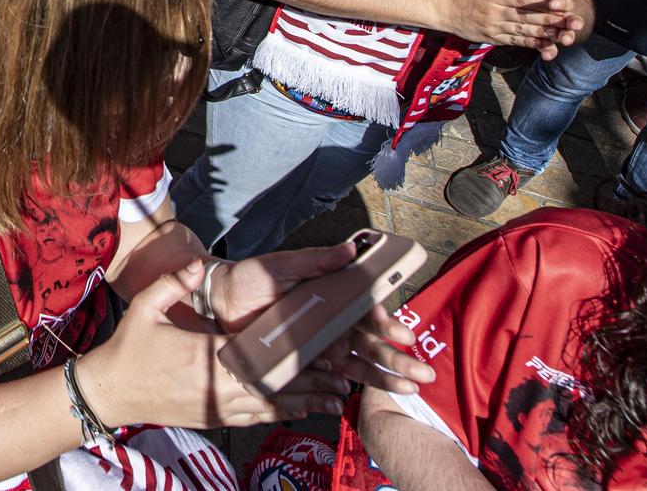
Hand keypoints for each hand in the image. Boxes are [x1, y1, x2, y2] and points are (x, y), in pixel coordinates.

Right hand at [74, 268, 354, 429]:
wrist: (108, 392)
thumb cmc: (127, 349)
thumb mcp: (144, 308)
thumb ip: (173, 283)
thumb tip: (197, 264)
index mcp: (205, 355)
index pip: (259, 355)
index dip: (291, 355)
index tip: (319, 350)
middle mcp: (216, 385)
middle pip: (273, 385)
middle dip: (308, 383)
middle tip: (339, 377)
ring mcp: (214, 406)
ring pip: (268, 407)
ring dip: (301, 403)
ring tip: (332, 398)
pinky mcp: (211, 419)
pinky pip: (253, 420)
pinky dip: (278, 415)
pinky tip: (298, 411)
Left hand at [209, 244, 434, 394]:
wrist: (221, 299)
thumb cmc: (254, 277)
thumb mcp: (284, 264)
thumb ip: (316, 259)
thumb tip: (350, 249)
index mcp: (334, 298)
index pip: (368, 312)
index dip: (385, 323)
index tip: (399, 333)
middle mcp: (333, 324)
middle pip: (371, 344)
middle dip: (399, 359)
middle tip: (424, 373)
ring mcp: (320, 346)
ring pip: (358, 366)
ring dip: (385, 379)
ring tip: (410, 390)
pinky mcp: (302, 364)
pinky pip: (328, 380)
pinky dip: (343, 390)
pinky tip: (354, 398)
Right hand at [434, 0, 584, 49]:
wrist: (444, 10)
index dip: (543, 1)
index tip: (561, 2)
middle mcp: (494, 11)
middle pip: (526, 16)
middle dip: (550, 19)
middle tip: (571, 21)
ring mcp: (493, 26)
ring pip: (523, 30)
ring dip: (545, 34)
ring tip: (564, 35)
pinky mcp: (492, 38)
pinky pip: (514, 42)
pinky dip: (531, 44)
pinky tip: (546, 46)